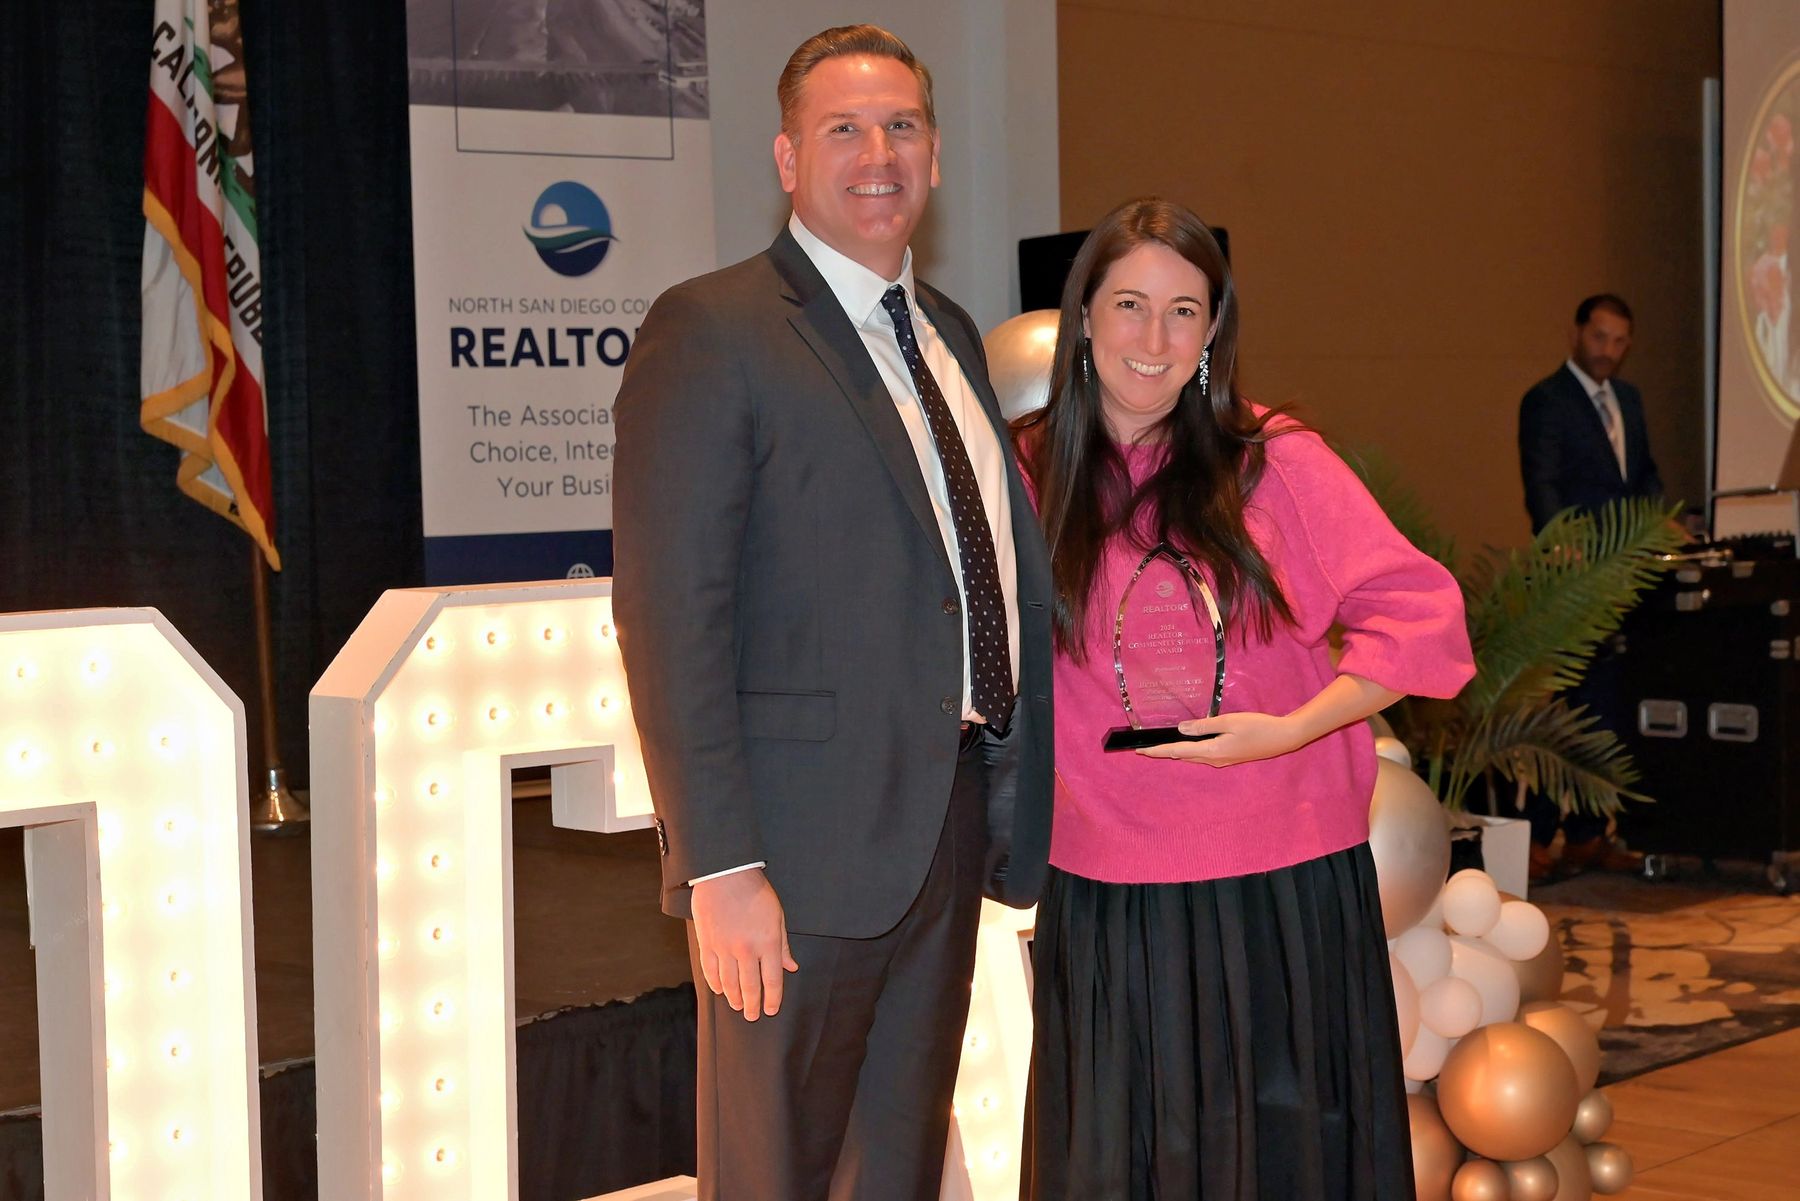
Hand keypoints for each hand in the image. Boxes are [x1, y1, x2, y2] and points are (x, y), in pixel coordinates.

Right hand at [690, 868, 798, 1020]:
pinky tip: (720, 990)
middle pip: (750, 986)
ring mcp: (724, 948)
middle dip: (753, 1005)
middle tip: (753, 1016)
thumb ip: (783, 945)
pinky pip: (711, 970)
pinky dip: (715, 983)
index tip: (771, 1009)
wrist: (726, 874)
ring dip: (734, 998)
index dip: (772, 999)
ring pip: (729, 983)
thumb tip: (790, 967)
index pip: (772, 980)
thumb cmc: (755, 892)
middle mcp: (746, 950)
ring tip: (738, 1006)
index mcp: (767, 943)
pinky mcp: (707, 943)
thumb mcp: (778, 916)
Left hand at [1136, 711, 1303, 766]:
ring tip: (1160, 746)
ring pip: (1192, 757)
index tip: (1140, 751)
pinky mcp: (1229, 757)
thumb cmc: (1258, 727)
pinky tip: (1186, 745)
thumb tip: (1181, 729)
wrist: (1284, 738)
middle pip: (1182, 757)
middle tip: (1144, 748)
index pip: (1177, 751)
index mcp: (1212, 751)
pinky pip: (1203, 756)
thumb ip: (1204, 725)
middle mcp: (1214, 760)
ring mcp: (1222, 761)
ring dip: (1176, 752)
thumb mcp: (1229, 721)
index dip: (1158, 751)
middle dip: (1163, 753)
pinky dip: (1190, 751)